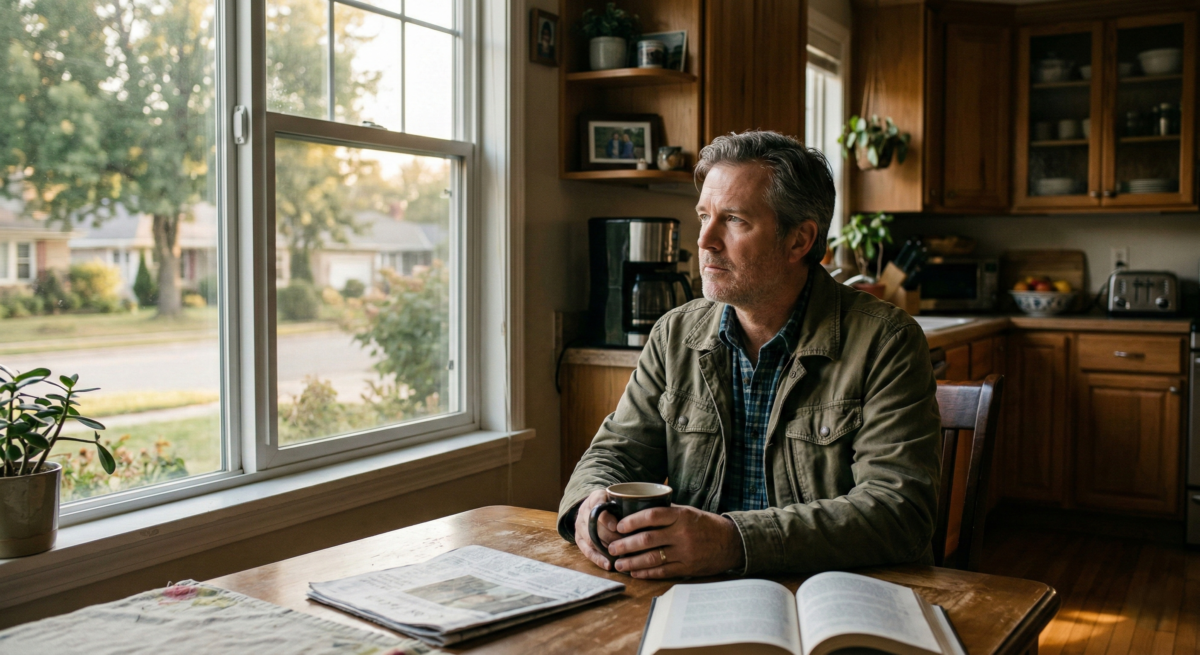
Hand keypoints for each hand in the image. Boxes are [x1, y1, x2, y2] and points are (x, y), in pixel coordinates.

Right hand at [573, 489, 621, 570]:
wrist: (594, 507)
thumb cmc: (611, 503)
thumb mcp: (617, 497)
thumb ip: (625, 502)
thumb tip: (641, 512)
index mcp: (594, 498)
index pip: (597, 506)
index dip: (606, 518)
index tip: (617, 526)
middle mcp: (583, 512)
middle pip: (594, 527)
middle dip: (610, 537)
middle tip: (625, 544)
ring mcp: (579, 527)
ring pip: (591, 540)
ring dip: (605, 549)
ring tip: (619, 555)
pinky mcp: (579, 540)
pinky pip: (587, 551)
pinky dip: (598, 559)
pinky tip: (608, 565)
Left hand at [607, 505, 744, 578]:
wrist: (731, 542)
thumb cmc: (706, 524)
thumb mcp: (688, 512)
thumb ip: (667, 512)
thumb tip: (638, 510)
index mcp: (681, 516)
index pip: (652, 516)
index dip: (632, 521)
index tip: (619, 526)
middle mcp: (682, 533)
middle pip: (648, 539)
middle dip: (626, 545)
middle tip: (612, 548)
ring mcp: (685, 552)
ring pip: (653, 557)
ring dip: (632, 561)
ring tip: (619, 563)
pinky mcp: (688, 567)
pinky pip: (663, 571)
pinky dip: (647, 572)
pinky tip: (635, 572)